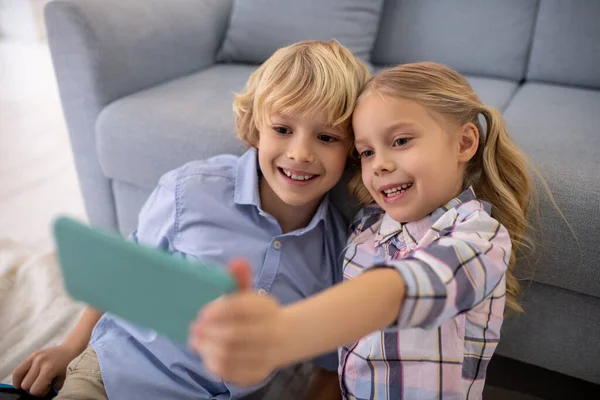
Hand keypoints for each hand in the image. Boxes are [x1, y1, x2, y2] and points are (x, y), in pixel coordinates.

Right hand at [12, 345, 78, 395]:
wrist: (69, 350)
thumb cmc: (67, 367)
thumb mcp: (62, 381)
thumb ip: (50, 390)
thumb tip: (39, 396)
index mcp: (49, 369)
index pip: (35, 390)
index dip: (39, 393)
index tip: (46, 389)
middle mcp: (40, 362)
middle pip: (25, 384)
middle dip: (32, 388)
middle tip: (40, 385)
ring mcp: (35, 357)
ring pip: (18, 376)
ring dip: (24, 382)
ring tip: (32, 382)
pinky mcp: (31, 355)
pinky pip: (18, 369)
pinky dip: (19, 377)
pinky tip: (25, 379)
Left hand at [189, 259, 287, 385]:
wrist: (285, 338)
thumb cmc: (258, 315)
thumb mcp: (251, 295)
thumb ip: (240, 279)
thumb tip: (237, 262)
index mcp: (266, 308)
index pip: (239, 308)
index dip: (216, 311)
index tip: (202, 313)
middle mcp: (269, 332)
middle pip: (232, 335)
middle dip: (208, 333)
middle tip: (194, 330)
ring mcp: (265, 355)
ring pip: (229, 355)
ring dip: (207, 349)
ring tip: (198, 343)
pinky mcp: (258, 373)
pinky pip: (232, 373)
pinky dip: (215, 365)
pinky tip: (208, 356)